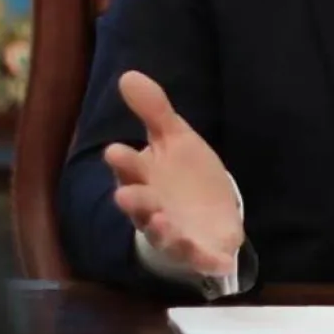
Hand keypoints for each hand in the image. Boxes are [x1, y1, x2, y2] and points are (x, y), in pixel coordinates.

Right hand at [104, 70, 243, 275]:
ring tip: (160, 220)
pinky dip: (204, 259)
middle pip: (140, 205)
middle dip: (135, 200)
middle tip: (126, 194)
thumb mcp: (175, 138)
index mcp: (145, 177)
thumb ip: (154, 110)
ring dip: (160, 229)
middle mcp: (153, 207)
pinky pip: (198, 258)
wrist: (209, 213)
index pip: (130, 168)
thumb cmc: (184, 175)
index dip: (123, 161)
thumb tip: (128, 74)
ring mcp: (174, 232)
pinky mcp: (197, 251)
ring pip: (162, 233)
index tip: (116, 150)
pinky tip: (216, 259)